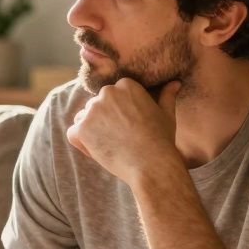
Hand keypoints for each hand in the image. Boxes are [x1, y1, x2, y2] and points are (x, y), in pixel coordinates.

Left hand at [66, 79, 181, 184]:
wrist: (152, 165)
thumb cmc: (161, 140)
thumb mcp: (166, 114)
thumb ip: (166, 96)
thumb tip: (175, 83)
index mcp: (125, 85)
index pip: (113, 95)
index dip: (119, 112)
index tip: (130, 126)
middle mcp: (106, 93)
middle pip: (97, 105)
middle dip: (104, 120)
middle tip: (121, 138)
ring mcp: (92, 111)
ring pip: (84, 118)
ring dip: (91, 130)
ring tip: (111, 145)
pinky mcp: (81, 129)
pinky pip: (73, 133)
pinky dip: (81, 143)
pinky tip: (99, 150)